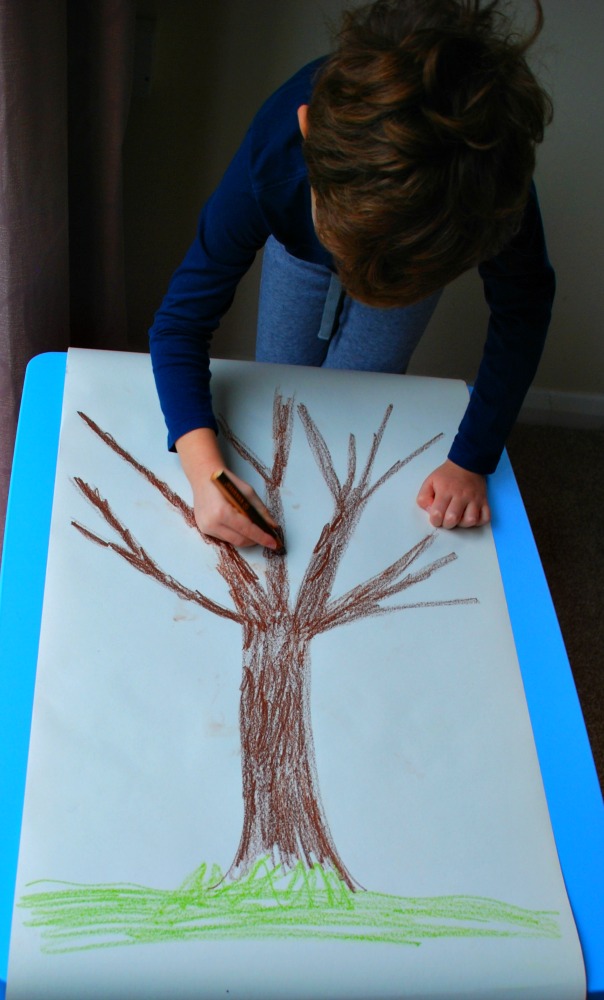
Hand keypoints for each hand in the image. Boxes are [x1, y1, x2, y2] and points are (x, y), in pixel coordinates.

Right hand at [176, 428, 279, 548]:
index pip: (246, 529)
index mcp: (222, 511)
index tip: (274, 543)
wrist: (203, 477)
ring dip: (246, 538)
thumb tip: (272, 526)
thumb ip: (260, 510)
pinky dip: (236, 534)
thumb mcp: (247, 492)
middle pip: (240, 540)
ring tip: (255, 531)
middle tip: (267, 537)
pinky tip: (241, 527)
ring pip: (232, 541)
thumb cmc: (226, 481)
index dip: (262, 537)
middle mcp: (211, 523)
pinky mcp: (204, 530)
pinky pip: (225, 537)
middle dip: (255, 540)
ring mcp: (206, 528)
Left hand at [416, 459, 489, 528]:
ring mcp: (475, 499)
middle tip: (446, 518)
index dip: (435, 520)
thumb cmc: (446, 475)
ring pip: (471, 520)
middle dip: (447, 524)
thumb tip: (429, 511)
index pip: (438, 514)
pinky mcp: (485, 501)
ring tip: (459, 518)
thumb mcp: (430, 481)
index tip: (436, 516)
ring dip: (463, 524)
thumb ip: (424, 497)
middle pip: (453, 519)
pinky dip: (479, 521)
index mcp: (445, 491)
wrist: (467, 464)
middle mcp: (461, 496)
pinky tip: (471, 516)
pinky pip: (486, 517)